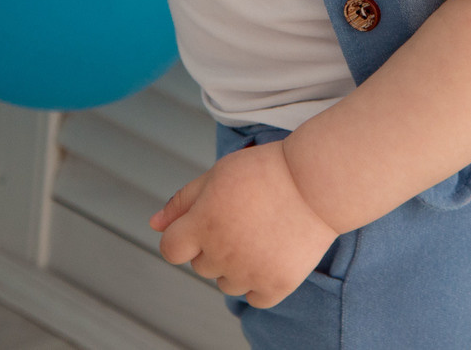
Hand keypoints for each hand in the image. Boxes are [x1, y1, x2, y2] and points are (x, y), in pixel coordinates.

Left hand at [151, 140, 338, 307]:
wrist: (316, 182)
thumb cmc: (264, 172)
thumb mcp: (217, 174)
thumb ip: (182, 201)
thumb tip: (153, 225)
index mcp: (202, 224)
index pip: (170, 249)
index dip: (181, 238)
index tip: (201, 226)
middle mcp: (221, 253)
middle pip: (200, 266)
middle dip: (213, 246)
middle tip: (242, 219)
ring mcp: (250, 272)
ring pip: (226, 284)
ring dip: (235, 266)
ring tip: (260, 235)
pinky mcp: (276, 285)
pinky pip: (254, 298)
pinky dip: (258, 283)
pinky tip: (271, 256)